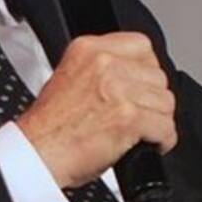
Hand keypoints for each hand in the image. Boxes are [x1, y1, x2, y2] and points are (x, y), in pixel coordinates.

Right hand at [16, 32, 176, 187]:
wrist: (35, 155)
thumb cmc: (49, 128)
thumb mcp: (70, 77)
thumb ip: (102, 68)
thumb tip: (134, 76)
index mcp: (88, 49)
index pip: (142, 45)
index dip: (148, 69)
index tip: (144, 85)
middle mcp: (104, 63)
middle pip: (158, 75)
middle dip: (154, 99)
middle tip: (143, 114)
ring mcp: (117, 89)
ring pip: (166, 101)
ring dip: (160, 120)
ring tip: (146, 131)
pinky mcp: (128, 116)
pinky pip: (165, 126)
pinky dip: (164, 139)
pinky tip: (152, 144)